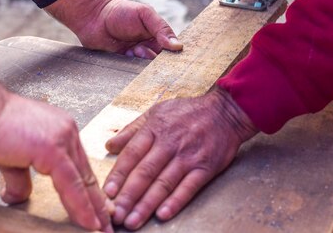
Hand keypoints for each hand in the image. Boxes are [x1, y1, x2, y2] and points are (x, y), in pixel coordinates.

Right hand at [0, 93, 112, 231]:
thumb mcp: (11, 157)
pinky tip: (88, 221)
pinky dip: (80, 205)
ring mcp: (62, 139)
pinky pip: (71, 183)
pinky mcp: (53, 149)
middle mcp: (67, 132)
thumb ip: (20, 177)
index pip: (80, 167)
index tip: (100, 208)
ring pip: (83, 180)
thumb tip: (19, 197)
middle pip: (87, 174)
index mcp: (61, 130)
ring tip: (102, 228)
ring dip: (94, 208)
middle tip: (108, 223)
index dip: (90, 191)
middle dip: (98, 202)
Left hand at [46, 0, 182, 58]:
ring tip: (131, 50)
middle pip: (158, 64)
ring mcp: (134, 57)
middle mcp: (148, 48)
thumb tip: (178, 46)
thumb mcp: (145, 15)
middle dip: (152, 61)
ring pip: (144, 70)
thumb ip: (161, 29)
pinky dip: (128, 70)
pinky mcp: (121, 64)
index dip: (171, 57)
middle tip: (141, 50)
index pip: (171, 52)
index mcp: (157, 37)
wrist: (93, 15)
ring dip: (139, 63)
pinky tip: (124, 57)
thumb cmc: (121, 11)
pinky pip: (129, 73)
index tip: (167, 58)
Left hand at [102, 87, 258, 229]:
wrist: (225, 112)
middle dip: (128, 196)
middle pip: (145, 172)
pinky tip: (163, 214)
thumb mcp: (157, 111)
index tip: (107, 192)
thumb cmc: (188, 112)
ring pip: (164, 183)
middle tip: (115, 215)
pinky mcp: (206, 168)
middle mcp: (170, 143)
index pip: (132, 154)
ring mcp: (188, 157)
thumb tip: (110, 144)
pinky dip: (175, 201)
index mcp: (155, 128)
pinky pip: (188, 187)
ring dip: (146, 204)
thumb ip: (132, 129)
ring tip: (133, 221)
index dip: (118, 175)